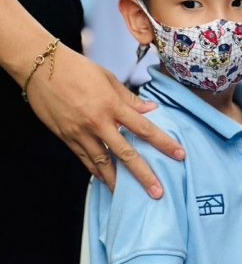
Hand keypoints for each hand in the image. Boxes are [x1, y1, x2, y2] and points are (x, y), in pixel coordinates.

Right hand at [25, 47, 183, 196]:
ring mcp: (80, 132)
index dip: (164, 143)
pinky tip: (106, 180)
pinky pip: (84, 159)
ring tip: (129, 196)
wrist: (39, 67)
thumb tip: (151, 110)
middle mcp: (97, 122)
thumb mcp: (109, 79)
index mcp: (112, 105)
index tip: (180, 155)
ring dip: (117, 181)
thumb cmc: (77, 68)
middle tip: (157, 192)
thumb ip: (130, 99)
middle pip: (126, 153)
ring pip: (103, 163)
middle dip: (143, 175)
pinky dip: (96, 171)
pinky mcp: (65, 137)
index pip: (144, 128)